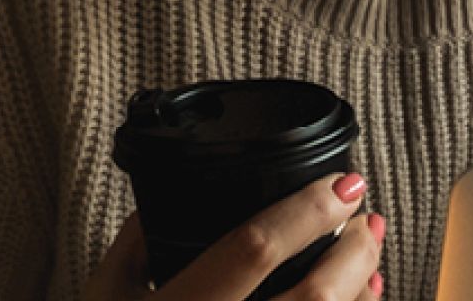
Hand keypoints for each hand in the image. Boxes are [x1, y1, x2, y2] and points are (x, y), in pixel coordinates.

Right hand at [83, 172, 385, 299]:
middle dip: (353, 251)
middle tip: (366, 217)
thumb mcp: (102, 293)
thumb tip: (172, 197)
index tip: (342, 184)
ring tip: (369, 256)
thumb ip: (137, 242)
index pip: (254, 249)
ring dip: (362, 290)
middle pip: (313, 296)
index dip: (307, 211)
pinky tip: (363, 299)